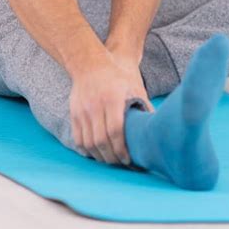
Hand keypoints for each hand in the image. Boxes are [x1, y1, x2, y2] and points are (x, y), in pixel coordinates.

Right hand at [69, 48, 153, 166]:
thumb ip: (143, 105)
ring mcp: (82, 111)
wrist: (89, 64)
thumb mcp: (133, 86)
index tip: (128, 159)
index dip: (121, 149)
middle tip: (120, 163)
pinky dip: (86, 150)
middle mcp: (95, 106)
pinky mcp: (74, 114)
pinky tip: (96, 153)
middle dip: (112, 157)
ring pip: (88, 143)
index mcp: (112, 100)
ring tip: (110, 160)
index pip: (115, 131)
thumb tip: (155, 125)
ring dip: (99, 156)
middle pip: (101, 141)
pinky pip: (78, 138)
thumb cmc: (115, 76)